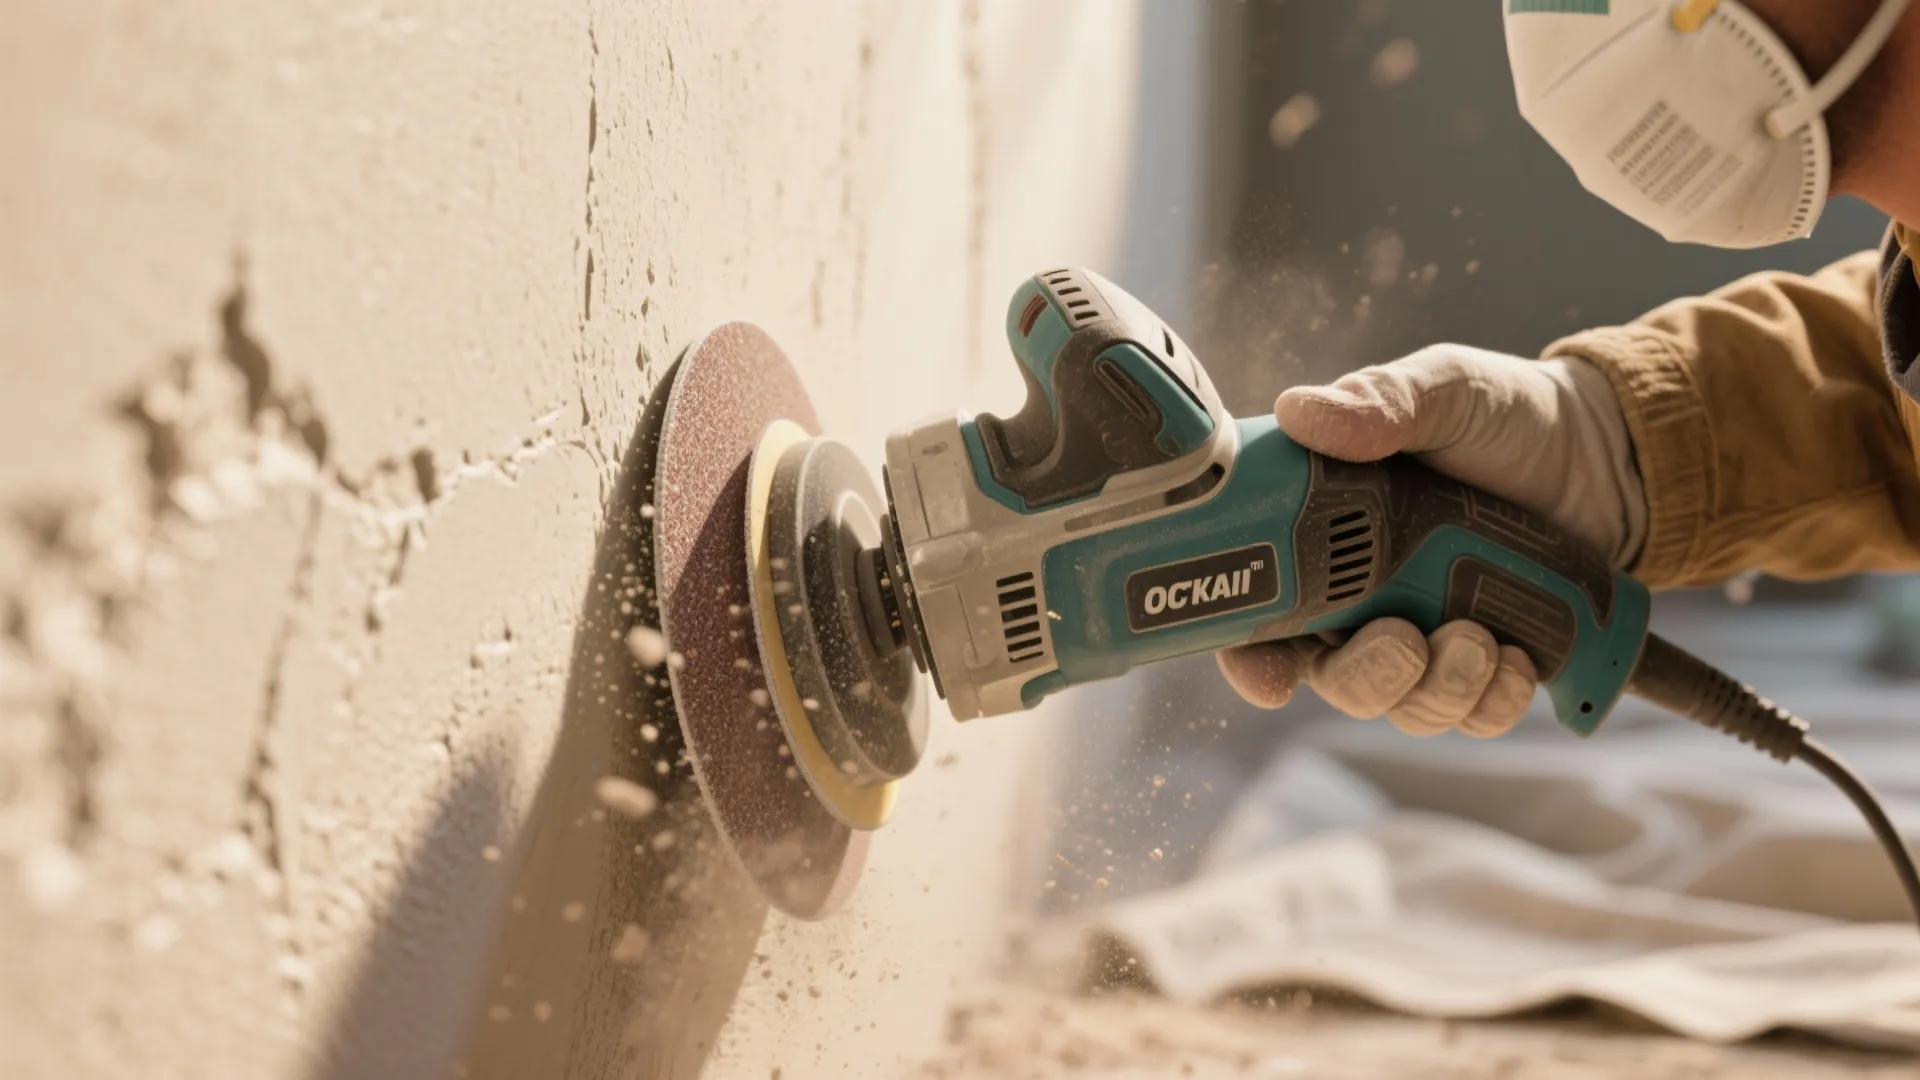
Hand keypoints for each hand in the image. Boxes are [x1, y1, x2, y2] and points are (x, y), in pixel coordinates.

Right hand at [1217, 344, 1646, 736]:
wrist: (1607, 459)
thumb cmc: (1507, 417)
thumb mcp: (1447, 391)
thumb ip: (1381, 401)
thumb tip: (1300, 412)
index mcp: (1327, 537)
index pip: (1260, 613)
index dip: (1252, 657)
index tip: (1271, 676)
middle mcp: (1364, 600)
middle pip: (1332, 678)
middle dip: (1369, 677)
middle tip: (1406, 639)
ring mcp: (1426, 638)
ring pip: (1404, 707)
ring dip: (1442, 688)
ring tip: (1482, 637)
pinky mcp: (1485, 665)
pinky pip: (1473, 718)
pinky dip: (1493, 699)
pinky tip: (1517, 656)